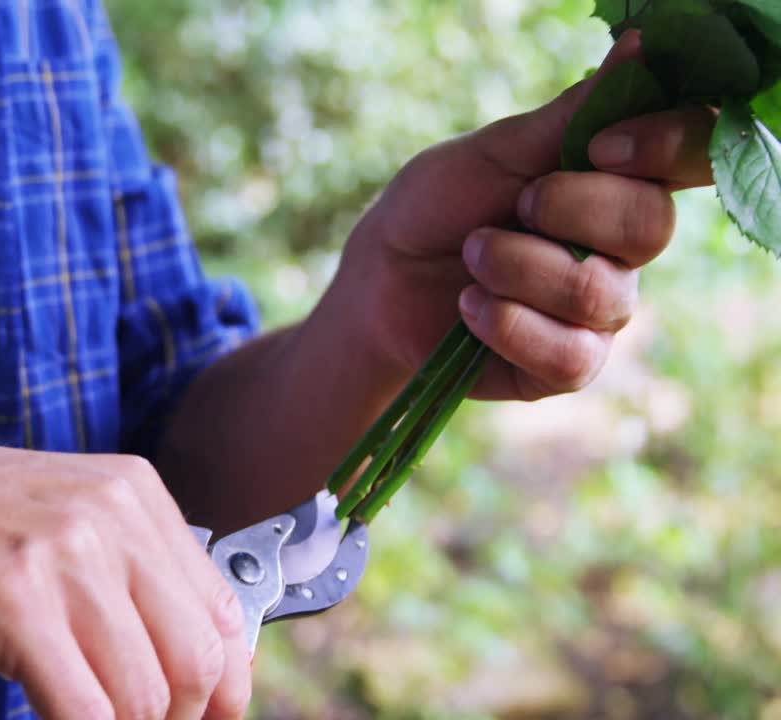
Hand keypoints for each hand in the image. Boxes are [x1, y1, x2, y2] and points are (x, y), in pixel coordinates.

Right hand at [0, 437, 251, 719]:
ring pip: (146, 696)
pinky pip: (85, 712)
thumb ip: (121, 576)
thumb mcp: (51, 522)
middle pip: (196, 661)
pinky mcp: (11, 601)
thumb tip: (189, 661)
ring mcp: (62, 554)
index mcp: (132, 493)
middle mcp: (108, 514)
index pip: (222, 613)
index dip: (224, 692)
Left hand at [331, 31, 715, 400]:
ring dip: (514, 267)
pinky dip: (506, 323)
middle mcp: (621, 248)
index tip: (600, 147)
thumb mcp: (492, 154)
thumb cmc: (436, 209)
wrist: (379, 281)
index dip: (666, 146)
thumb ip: (567, 117)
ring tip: (470, 258)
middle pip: (650, 227)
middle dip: (566, 209)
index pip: (689, 157)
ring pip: (598, 293)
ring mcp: (599, 311)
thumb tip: (639, 49)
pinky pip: (569, 354)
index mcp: (614, 182)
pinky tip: (469, 309)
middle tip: (512, 206)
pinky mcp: (569, 366)